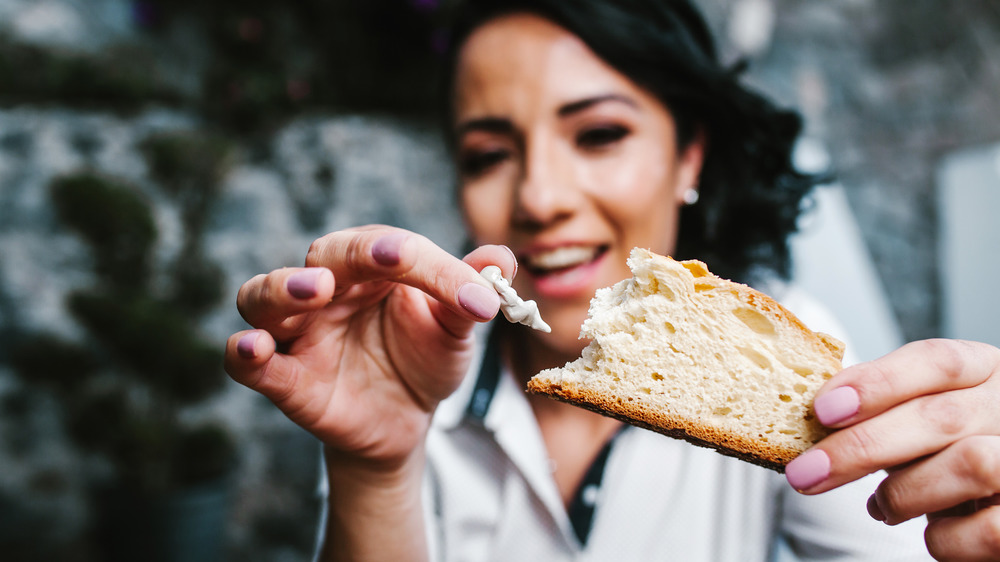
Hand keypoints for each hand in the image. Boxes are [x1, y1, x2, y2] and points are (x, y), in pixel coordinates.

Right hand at [223, 226, 515, 468]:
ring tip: (315, 291)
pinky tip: (254, 348)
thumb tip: (502, 257)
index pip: (393, 251)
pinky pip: (249, 362)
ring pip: (265, 296)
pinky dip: (246, 352)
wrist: (405, 418)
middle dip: (355, 254)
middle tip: (387, 258)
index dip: (432, 266)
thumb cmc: (425, 356)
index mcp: (373, 268)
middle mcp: (328, 289)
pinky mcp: (285, 377)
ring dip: (285, 289)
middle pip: (324, 257)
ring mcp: (300, 331)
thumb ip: (472, 292)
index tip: (473, 293)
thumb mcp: (455, 329)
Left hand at [785, 339, 999, 560]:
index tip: (822, 409)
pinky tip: (932, 534)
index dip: (876, 381)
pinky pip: (986, 528)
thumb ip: (881, 411)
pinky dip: (944, 537)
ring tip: (881, 506)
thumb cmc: (948, 455)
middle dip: (862, 446)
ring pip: (970, 465)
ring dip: (904, 492)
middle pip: (940, 416)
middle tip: (806, 471)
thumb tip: (813, 421)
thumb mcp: (918, 421)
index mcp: (985, 372)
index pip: (937, 360)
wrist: (994, 508)